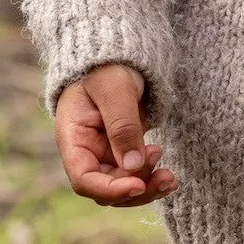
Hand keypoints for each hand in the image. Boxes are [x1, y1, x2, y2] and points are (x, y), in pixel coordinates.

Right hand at [54, 63, 176, 205]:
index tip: (138, 185)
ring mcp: (104, 153)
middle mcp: (86, 152)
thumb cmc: (108, 65)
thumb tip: (133, 165)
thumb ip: (122, 125)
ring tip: (171, 179)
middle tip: (166, 177)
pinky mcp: (121, 151)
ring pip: (121, 185)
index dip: (110, 189)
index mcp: (73, 138)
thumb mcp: (114, 89)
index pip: (84, 178)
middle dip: (135, 189)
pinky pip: (133, 174)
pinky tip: (168, 177)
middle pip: (105, 188)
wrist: (118, 54)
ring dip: (146, 187)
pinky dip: (150, 178)